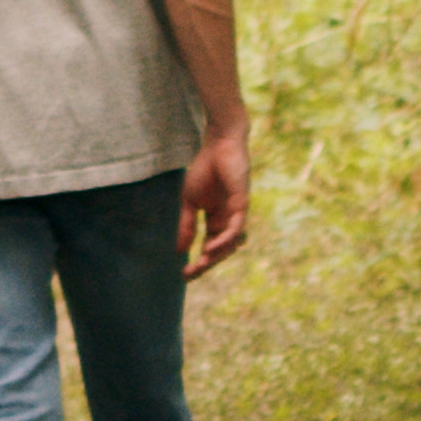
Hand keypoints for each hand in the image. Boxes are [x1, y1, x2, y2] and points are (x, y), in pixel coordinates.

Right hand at [179, 126, 249, 278]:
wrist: (218, 146)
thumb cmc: (205, 170)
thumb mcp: (189, 202)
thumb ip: (187, 226)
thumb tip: (179, 251)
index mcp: (216, 221)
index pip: (209, 248)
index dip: (198, 263)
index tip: (183, 275)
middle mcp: (228, 221)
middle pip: (220, 251)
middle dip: (206, 264)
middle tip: (190, 273)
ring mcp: (236, 214)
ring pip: (230, 244)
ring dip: (216, 256)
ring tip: (200, 264)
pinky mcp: (241, 204)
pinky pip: (235, 229)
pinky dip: (224, 240)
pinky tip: (210, 247)